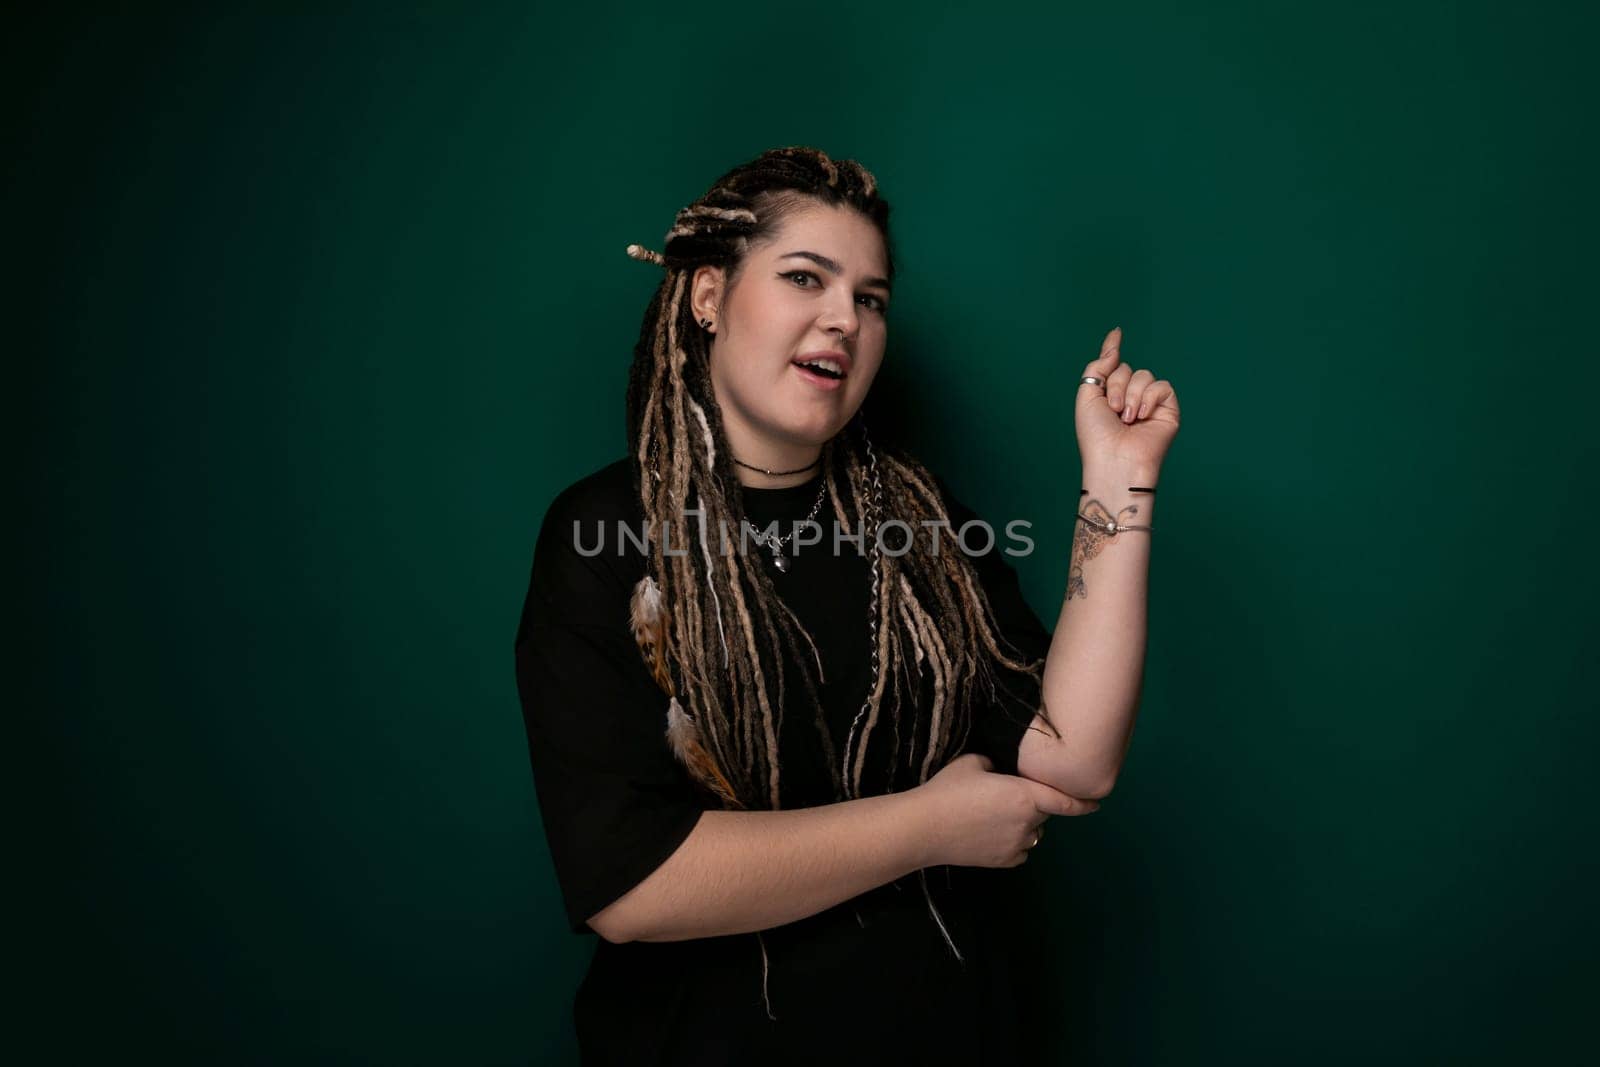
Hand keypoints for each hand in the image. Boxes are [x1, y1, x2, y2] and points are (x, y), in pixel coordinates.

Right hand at [911, 753, 1098, 868]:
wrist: (925, 827)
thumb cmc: (949, 790)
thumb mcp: (973, 762)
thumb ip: (996, 766)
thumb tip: (999, 772)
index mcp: (1025, 795)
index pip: (1065, 801)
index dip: (1083, 803)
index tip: (1096, 803)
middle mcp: (1029, 822)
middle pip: (1044, 813)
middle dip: (1033, 805)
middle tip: (1005, 797)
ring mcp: (1018, 845)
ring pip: (1032, 833)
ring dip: (1024, 825)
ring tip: (994, 818)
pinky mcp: (1005, 861)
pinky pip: (1020, 850)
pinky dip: (1014, 843)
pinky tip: (991, 836)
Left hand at [1075, 327, 1180, 475]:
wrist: (1115, 460)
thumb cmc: (1096, 435)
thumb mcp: (1087, 396)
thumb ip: (1098, 367)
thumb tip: (1114, 347)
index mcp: (1109, 396)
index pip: (1113, 367)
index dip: (1113, 349)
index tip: (1116, 333)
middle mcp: (1130, 399)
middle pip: (1127, 369)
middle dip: (1116, 386)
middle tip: (1113, 410)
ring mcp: (1149, 404)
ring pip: (1144, 375)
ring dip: (1131, 395)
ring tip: (1127, 419)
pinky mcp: (1168, 410)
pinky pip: (1162, 386)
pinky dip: (1149, 398)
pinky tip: (1142, 416)